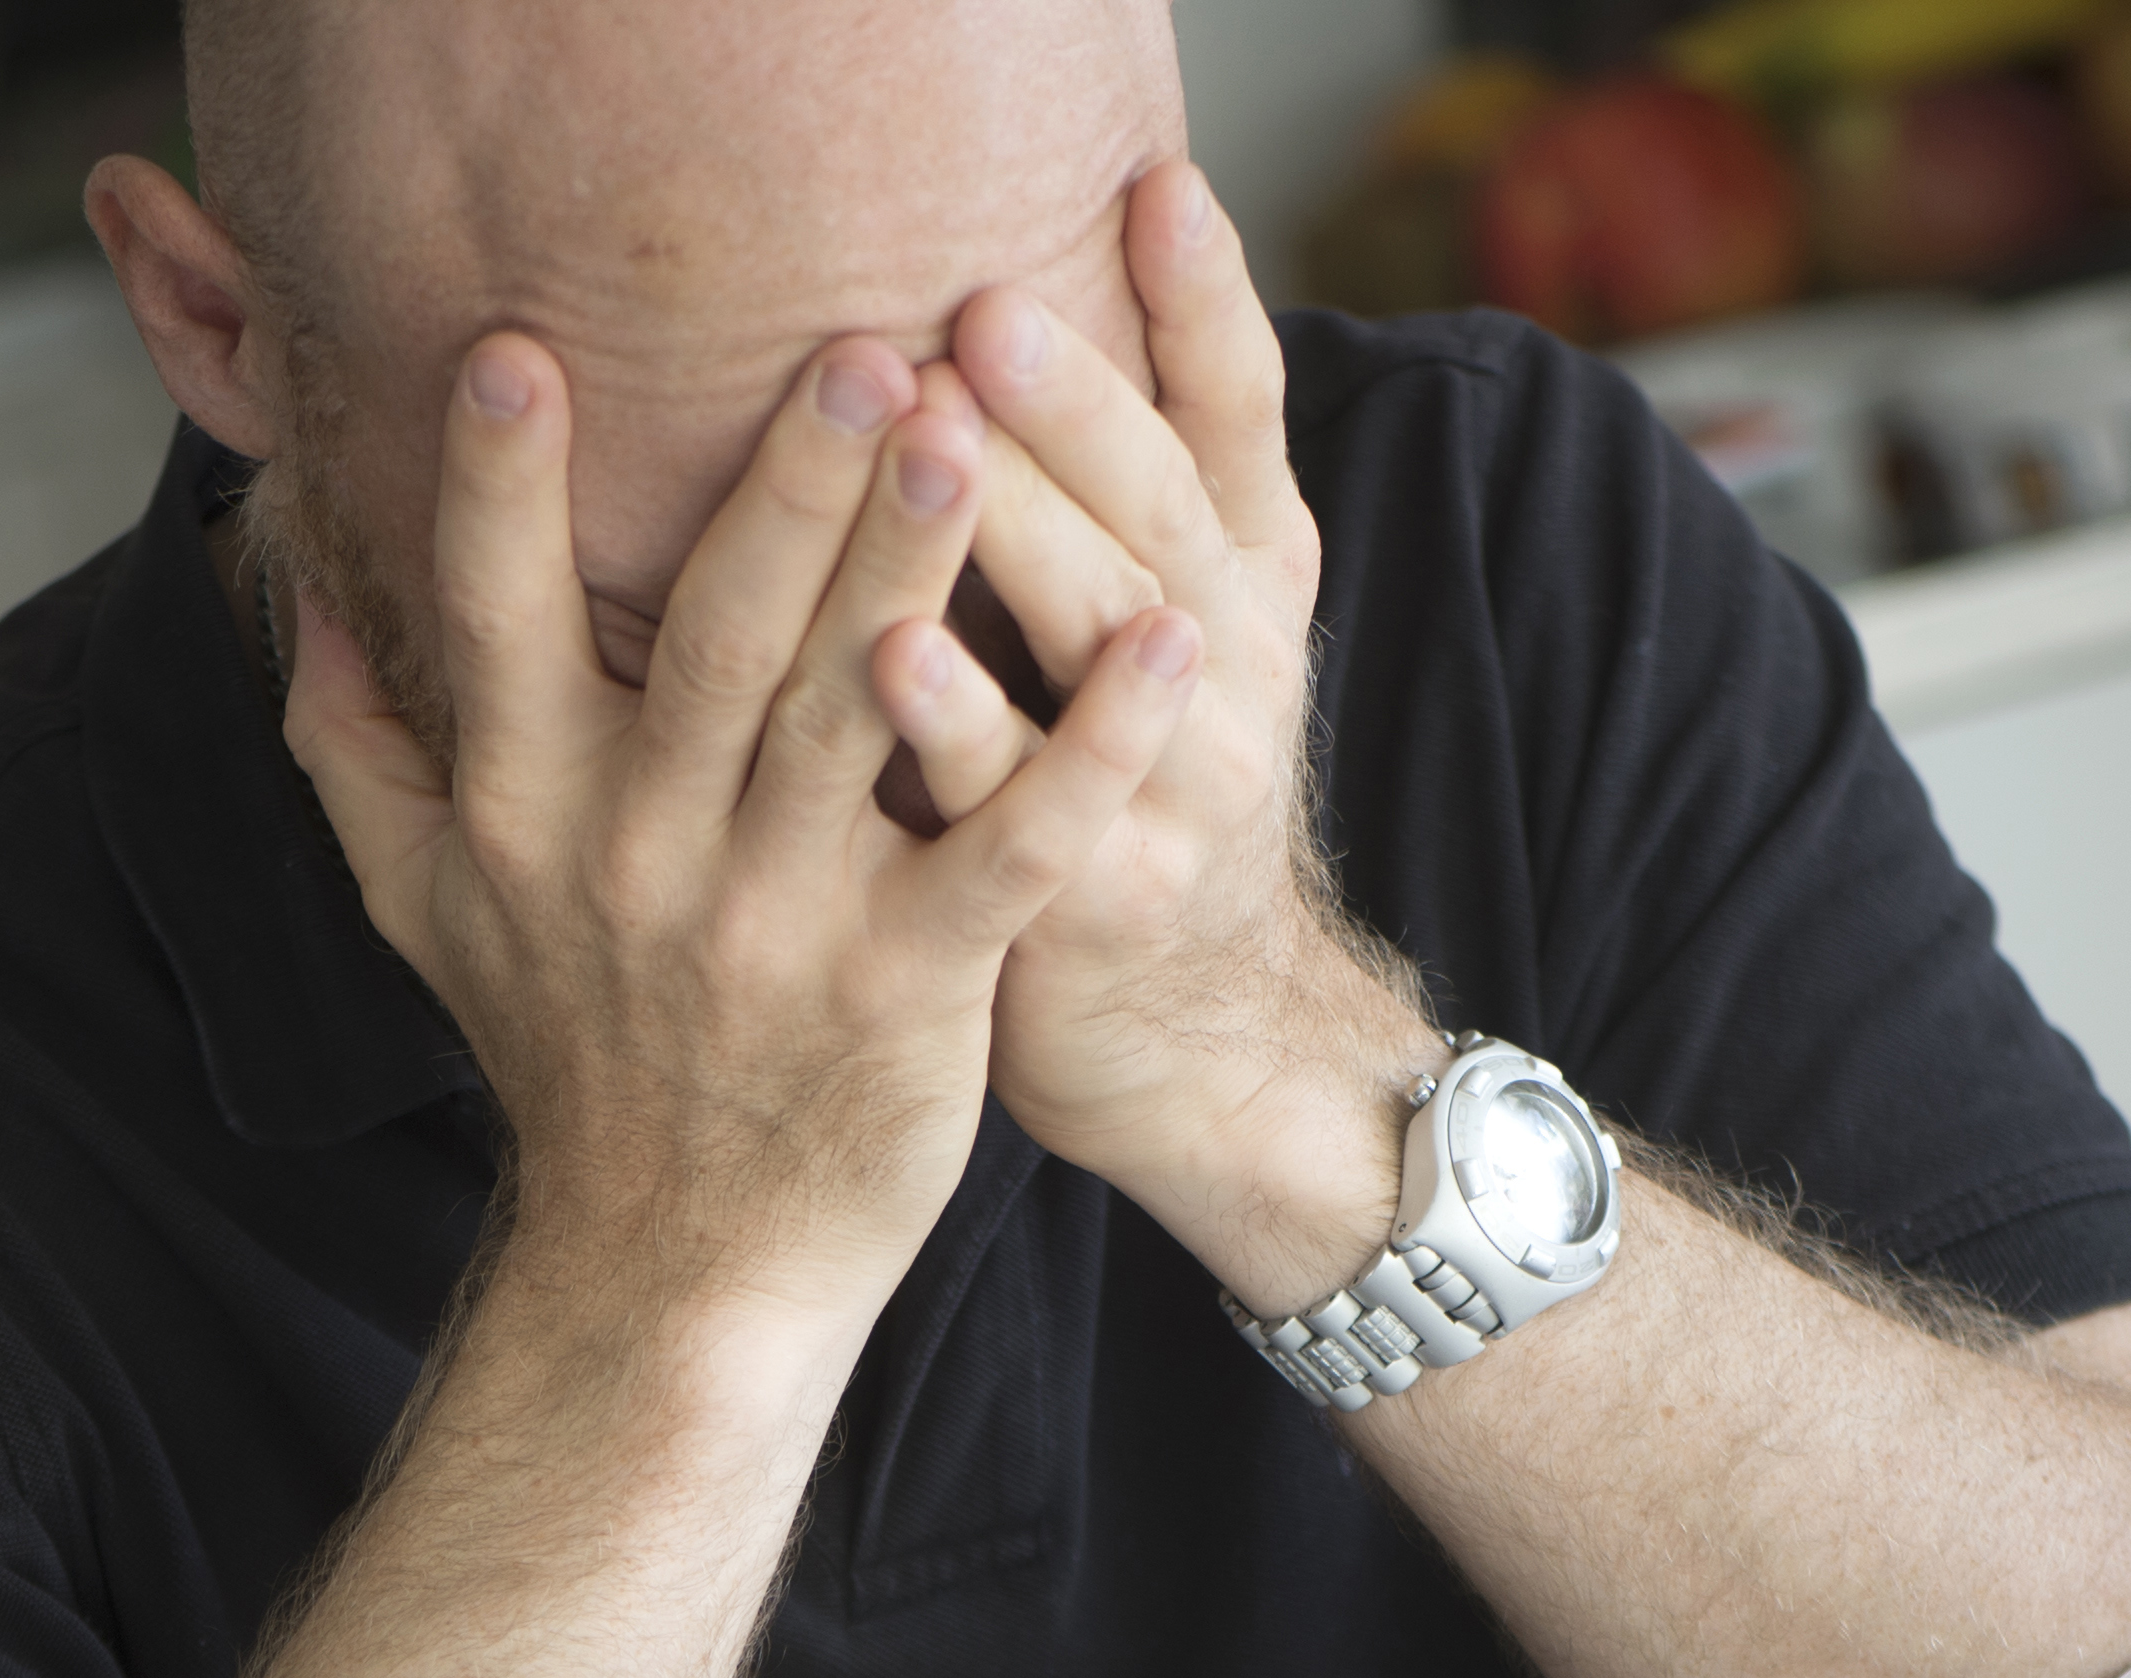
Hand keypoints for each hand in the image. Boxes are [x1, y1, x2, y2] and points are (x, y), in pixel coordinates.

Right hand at [290, 332, 1204, 1335]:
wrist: (672, 1274)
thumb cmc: (568, 1059)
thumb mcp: (422, 908)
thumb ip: (356, 744)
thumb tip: (288, 585)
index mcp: (528, 814)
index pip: (493, 627)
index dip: (498, 496)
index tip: (515, 349)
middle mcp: (643, 857)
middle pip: (709, 644)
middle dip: (779, 492)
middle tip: (855, 346)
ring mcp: (779, 927)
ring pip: (846, 722)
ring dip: (910, 575)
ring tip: (972, 436)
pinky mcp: (907, 993)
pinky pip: (1003, 857)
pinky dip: (1087, 758)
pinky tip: (1168, 656)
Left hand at [884, 164, 1435, 1315]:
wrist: (1204, 1042)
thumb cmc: (1149, 796)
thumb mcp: (1188, 632)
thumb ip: (1143, 481)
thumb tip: (1092, 278)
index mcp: (1243, 579)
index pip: (1240, 414)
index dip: (1209, 302)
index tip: (1154, 183)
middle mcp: (1225, 663)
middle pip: (1160, 505)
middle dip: (1075, 401)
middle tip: (980, 302)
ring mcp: (1171, 785)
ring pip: (1100, 634)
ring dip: (1018, 528)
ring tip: (931, 430)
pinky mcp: (1090, 897)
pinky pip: (1016, 799)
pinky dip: (959, 724)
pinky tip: (887, 652)